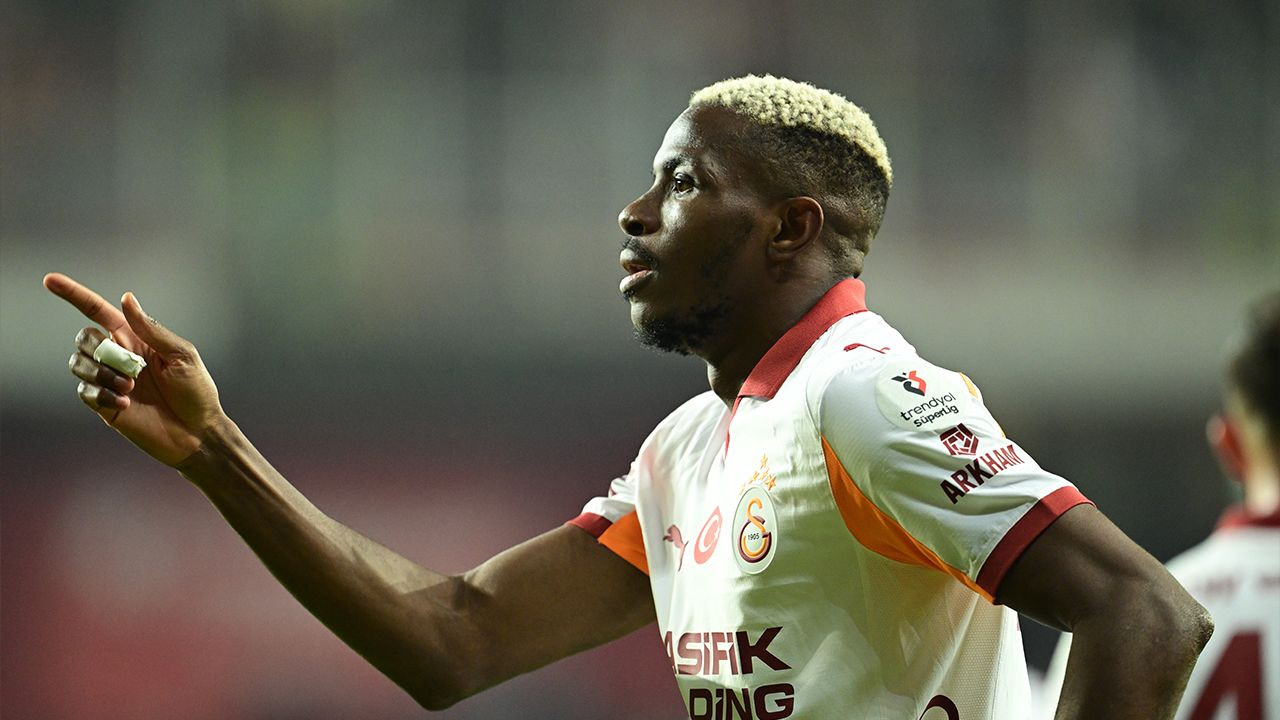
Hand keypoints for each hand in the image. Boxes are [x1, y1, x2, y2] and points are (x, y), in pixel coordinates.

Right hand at [45, 272, 225, 466]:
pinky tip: (124, 403)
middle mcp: (118, 356)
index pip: (97, 312)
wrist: (197, 432)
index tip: (49, 280)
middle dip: (100, 348)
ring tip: (130, 387)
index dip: (73, 295)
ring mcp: (109, 380)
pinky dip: (101, 394)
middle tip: (134, 369)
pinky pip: (84, 391)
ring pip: (78, 363)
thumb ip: (151, 329)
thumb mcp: (182, 355)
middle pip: (84, 338)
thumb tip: (126, 298)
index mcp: (136, 339)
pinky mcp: (104, 405)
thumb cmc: (196, 391)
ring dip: (102, 373)